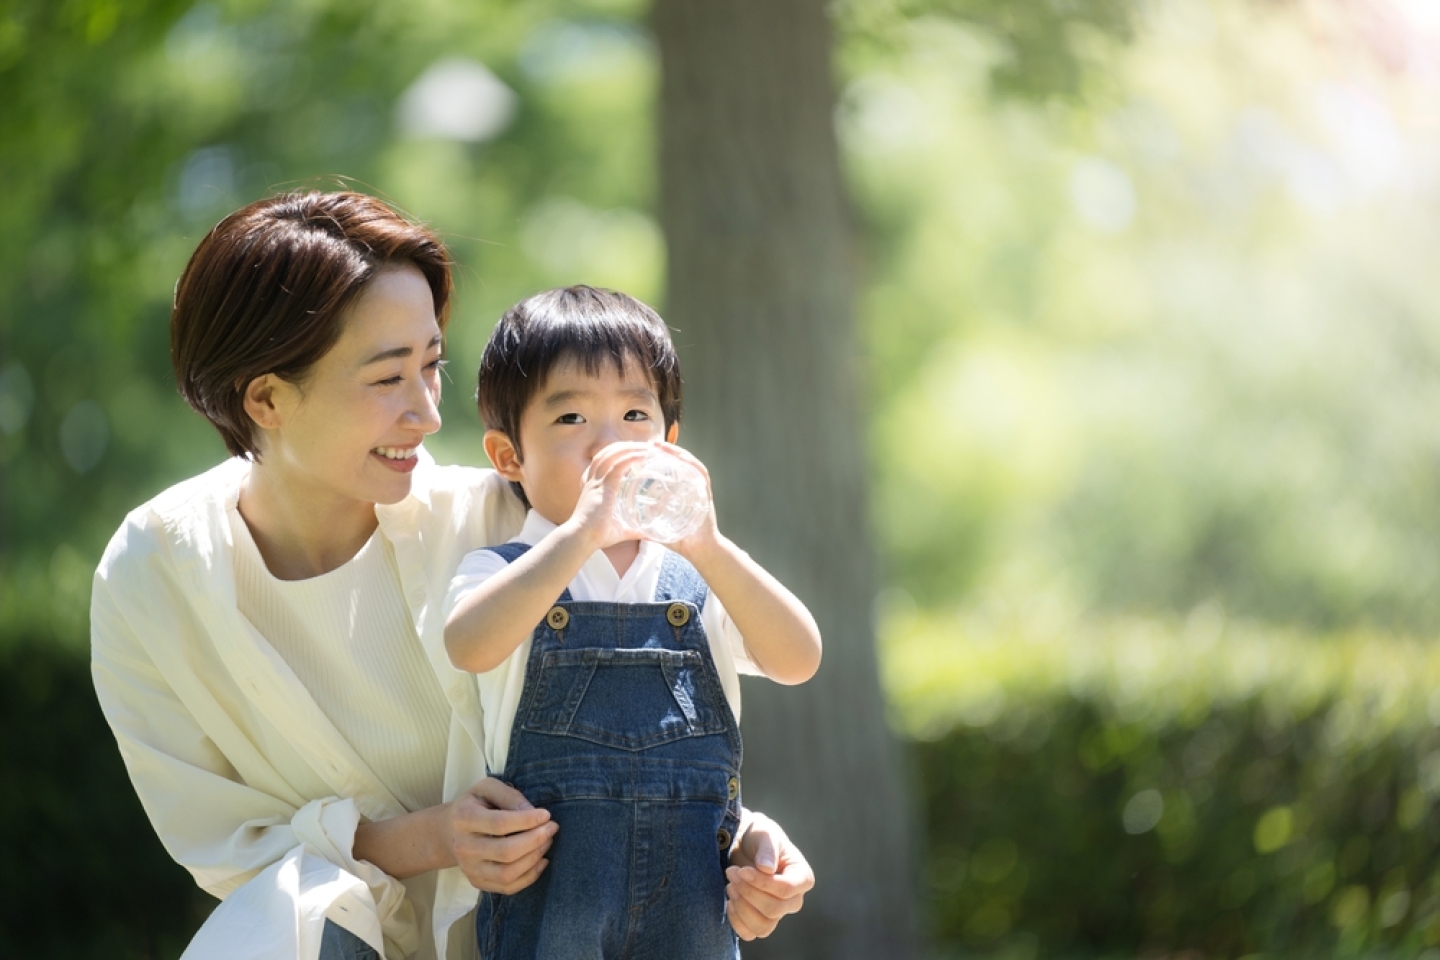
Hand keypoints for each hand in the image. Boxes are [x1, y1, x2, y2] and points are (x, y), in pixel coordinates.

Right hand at [446, 778, 556, 893]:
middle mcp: (464, 847)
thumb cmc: (474, 805)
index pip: (499, 824)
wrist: (448, 832)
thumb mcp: (487, 788)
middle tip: (552, 828)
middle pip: (506, 852)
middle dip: (535, 840)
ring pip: (508, 874)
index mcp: (464, 819)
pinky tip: (541, 860)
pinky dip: (530, 876)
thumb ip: (509, 796)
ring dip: (534, 858)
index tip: (546, 815)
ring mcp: (470, 869)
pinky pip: (508, 887)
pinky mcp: (477, 882)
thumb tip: (532, 812)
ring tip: (547, 842)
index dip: (526, 821)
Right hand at [568, 441, 655, 547]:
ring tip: (645, 447)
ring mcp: (597, 482)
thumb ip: (633, 529)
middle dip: (624, 447)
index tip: (631, 455)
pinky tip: (643, 455)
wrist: (582, 539)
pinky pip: (618, 464)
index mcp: (592, 487)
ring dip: (629, 448)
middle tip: (642, 447)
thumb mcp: (618, 529)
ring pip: (612, 455)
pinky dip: (631, 457)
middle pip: (606, 454)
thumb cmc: (596, 536)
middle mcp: (592, 481)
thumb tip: (649, 535)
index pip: (601, 464)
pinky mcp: (603, 486)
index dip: (615, 456)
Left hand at [649, 441, 720, 557]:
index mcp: (680, 492)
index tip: (641, 452)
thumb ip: (645, 522)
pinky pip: (701, 473)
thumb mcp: (658, 527)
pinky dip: (692, 464)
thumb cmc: (680, 540)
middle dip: (665, 451)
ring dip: (677, 453)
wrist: (700, 551)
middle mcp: (691, 486)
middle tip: (651, 444)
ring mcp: (700, 488)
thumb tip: (625, 521)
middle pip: (680, 462)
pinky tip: (682, 458)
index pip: (669, 470)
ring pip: (690, 463)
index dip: (657, 459)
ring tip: (663, 447)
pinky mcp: (707, 493)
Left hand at [724, 810, 813, 939]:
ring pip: (763, 926)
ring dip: (742, 908)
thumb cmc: (758, 837)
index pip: (786, 889)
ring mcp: (778, 913)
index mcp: (802, 876)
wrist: (743, 844)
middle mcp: (794, 899)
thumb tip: (767, 869)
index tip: (741, 870)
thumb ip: (767, 848)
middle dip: (748, 892)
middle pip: (774, 909)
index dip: (762, 883)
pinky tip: (729, 901)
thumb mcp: (764, 833)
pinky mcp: (760, 921)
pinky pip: (750, 933)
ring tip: (730, 886)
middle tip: (731, 872)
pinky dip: (736, 921)